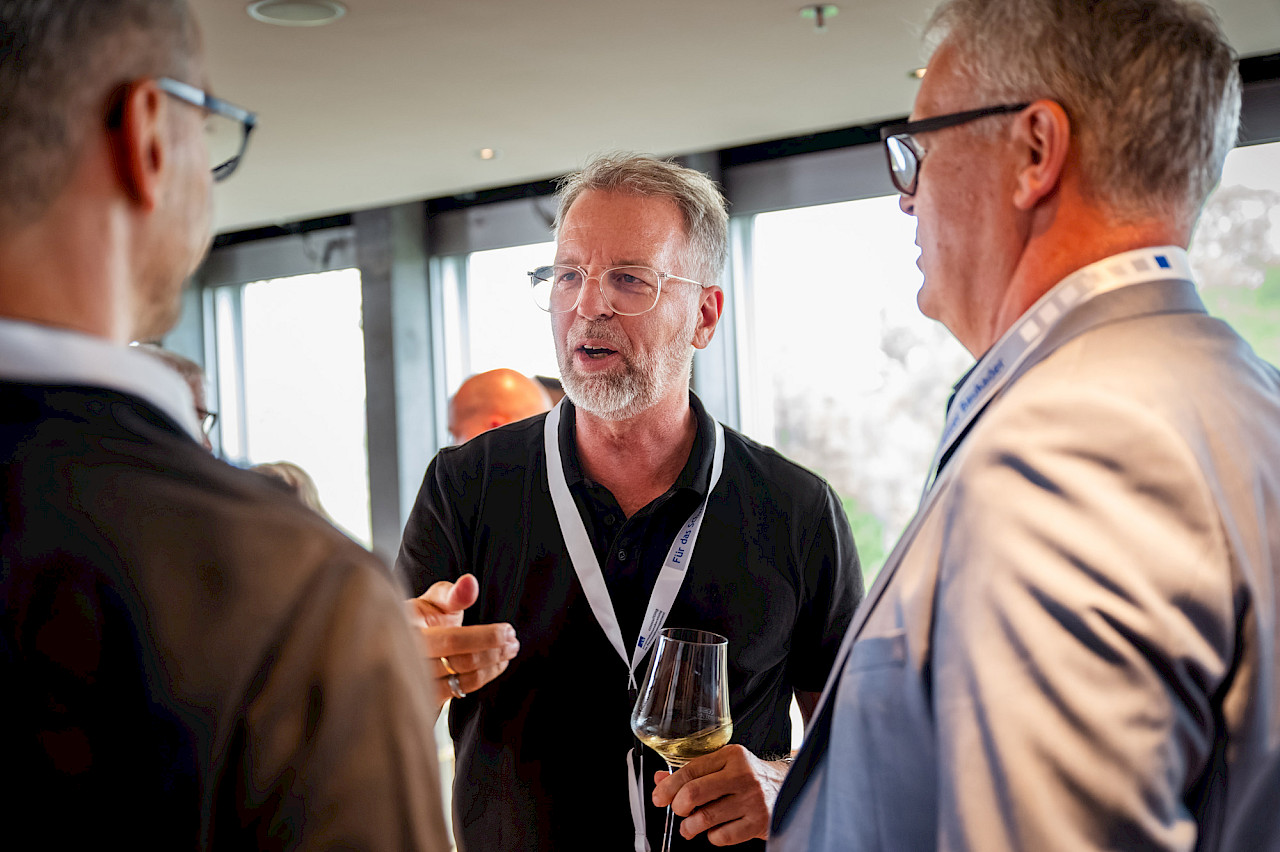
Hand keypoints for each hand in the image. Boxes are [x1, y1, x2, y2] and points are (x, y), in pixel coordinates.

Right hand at [404, 573, 518, 708]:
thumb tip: (470, 582)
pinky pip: (464, 690)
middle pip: (463, 661)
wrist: (405, 643)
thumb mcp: (436, 600)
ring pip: (466, 678)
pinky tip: (497, 664)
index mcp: (409, 632)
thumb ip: (454, 593)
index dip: (485, 637)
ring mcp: (419, 683)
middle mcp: (410, 661)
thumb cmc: (423, 619)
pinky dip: (486, 676)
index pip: (452, 640)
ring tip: (509, 650)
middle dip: (495, 650)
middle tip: (513, 640)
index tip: (507, 630)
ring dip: (494, 664)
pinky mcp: (429, 698)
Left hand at [652, 745, 787, 844]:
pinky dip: (712, 837)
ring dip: (689, 827)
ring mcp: (752, 800)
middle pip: (694, 792)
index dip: (668, 787)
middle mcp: (742, 775)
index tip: (659, 797)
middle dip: (678, 806)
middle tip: (678, 811)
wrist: (789, 787)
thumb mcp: (724, 765)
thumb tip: (661, 780)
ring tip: (689, 827)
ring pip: (705, 818)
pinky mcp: (758, 823)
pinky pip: (722, 836)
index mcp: (731, 756)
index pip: (690, 770)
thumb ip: (693, 771)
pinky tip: (715, 830)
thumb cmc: (751, 776)